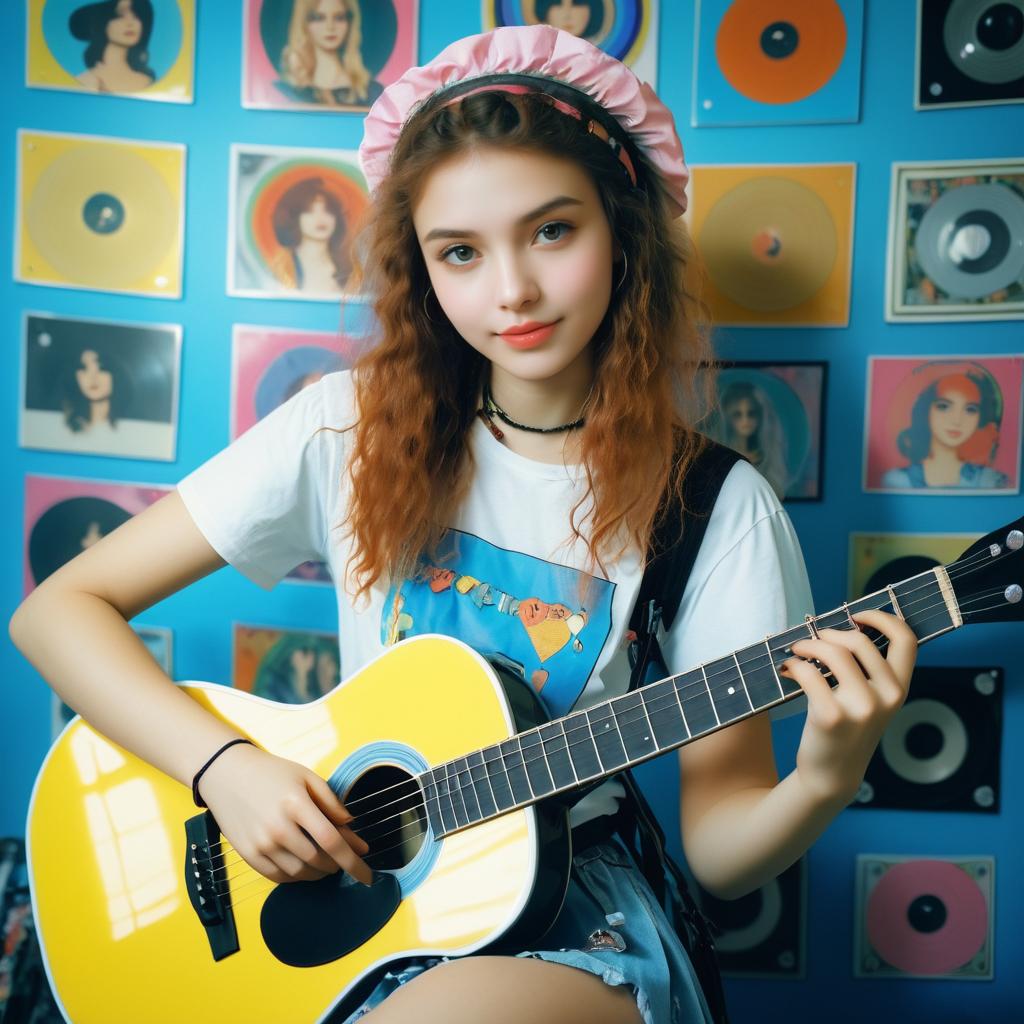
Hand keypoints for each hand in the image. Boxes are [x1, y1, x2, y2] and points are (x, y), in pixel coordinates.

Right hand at [197, 742, 371, 884]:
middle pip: (318, 860)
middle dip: (338, 865)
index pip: (332, 841)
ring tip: (327, 862)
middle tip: (346, 859)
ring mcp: (260, 844)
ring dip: (320, 873)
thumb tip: (351, 825)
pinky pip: (279, 877)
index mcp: (296, 804)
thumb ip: (331, 802)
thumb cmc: (271, 773)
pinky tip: (305, 866)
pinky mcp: (248, 855)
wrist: (226, 774)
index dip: (353, 861)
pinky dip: (298, 876)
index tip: (369, 875)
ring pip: (300, 873)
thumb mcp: (306, 777)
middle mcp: (277, 827)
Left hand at [781, 609, 917, 804]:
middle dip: (830, 633)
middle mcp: (886, 697)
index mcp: (900, 689)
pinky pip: (809, 673)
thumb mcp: (872, 701)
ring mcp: (861, 708)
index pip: (907, 640)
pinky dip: (793, 665)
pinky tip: (787, 669)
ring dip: (807, 644)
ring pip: (832, 652)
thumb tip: (841, 627)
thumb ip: (869, 670)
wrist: (832, 775)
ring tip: (797, 651)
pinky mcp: (831, 716)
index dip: (882, 618)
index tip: (857, 616)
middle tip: (813, 639)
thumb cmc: (848, 729)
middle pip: (860, 640)